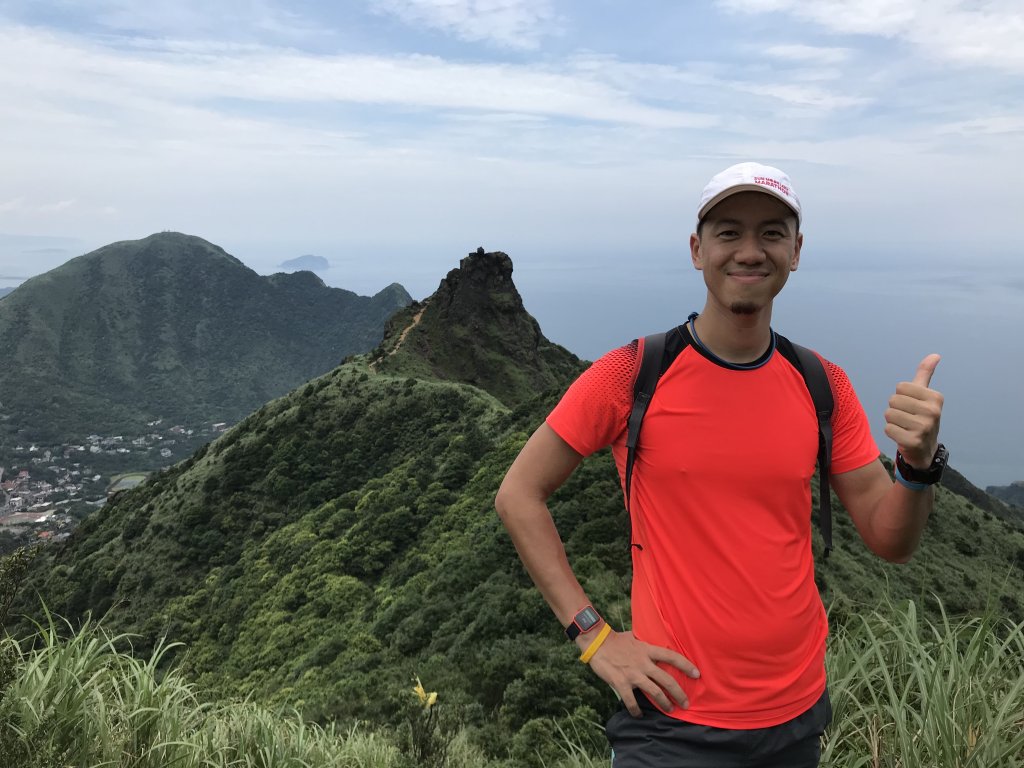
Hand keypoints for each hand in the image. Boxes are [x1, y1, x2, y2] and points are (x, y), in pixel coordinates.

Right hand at [584, 629, 699, 716]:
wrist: (597, 642)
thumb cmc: (616, 639)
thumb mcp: (635, 638)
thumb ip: (646, 645)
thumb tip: (655, 647)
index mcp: (648, 650)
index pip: (672, 657)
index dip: (686, 666)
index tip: (697, 674)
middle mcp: (643, 663)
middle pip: (667, 680)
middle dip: (679, 694)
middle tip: (686, 703)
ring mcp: (633, 674)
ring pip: (655, 692)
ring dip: (664, 703)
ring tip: (669, 709)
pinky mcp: (621, 683)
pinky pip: (632, 701)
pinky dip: (636, 710)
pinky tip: (639, 715)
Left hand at [884, 354, 943, 468]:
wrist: (925, 449)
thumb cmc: (921, 417)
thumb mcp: (925, 395)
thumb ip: (925, 374)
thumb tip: (935, 355)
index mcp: (936, 397)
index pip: (900, 387)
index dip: (901, 396)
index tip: (912, 406)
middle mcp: (933, 411)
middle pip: (893, 400)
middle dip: (895, 409)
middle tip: (907, 418)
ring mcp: (924, 427)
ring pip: (889, 414)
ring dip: (892, 421)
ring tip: (905, 427)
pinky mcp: (913, 441)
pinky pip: (888, 429)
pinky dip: (891, 432)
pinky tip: (903, 436)